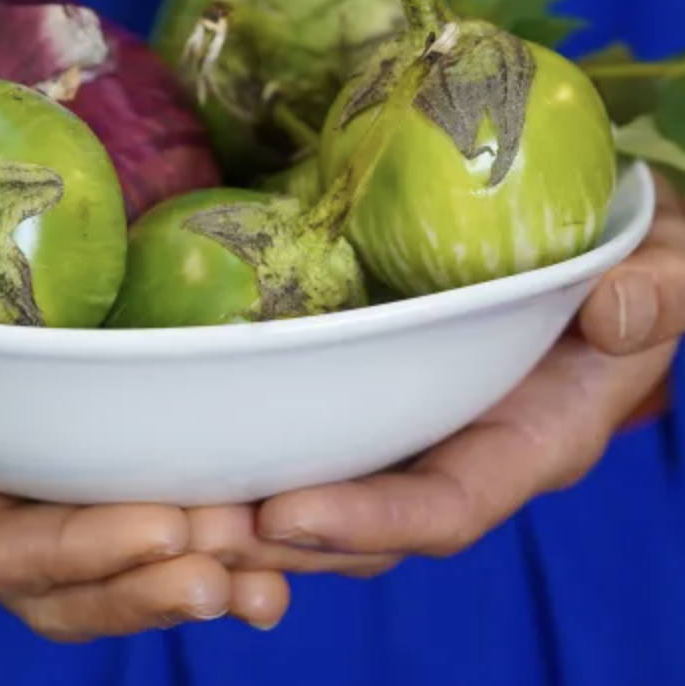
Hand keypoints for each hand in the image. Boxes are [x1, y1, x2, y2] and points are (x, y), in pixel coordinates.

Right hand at [0, 279, 288, 640]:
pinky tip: (244, 509)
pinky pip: (98, 492)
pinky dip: (173, 512)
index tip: (165, 535)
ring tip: (271, 565)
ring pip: (94, 552)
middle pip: (61, 575)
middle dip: (155, 579)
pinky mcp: (21, 448)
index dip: (74, 554)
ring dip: (184, 564)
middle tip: (251, 570)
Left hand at [189, 172, 682, 573]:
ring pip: (324, 492)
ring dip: (244, 508)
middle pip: (363, 523)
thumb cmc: (639, 263)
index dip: (369, 521)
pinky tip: (185, 452)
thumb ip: (661, 293)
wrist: (605, 256)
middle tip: (185, 529)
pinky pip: (313, 439)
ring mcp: (414, 428)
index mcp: (530, 441)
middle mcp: (462, 452)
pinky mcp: (378, 393)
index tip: (284, 518)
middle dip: (275, 537)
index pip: (447, 505)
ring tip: (160, 504)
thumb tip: (619, 312)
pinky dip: (252, 454)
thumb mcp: (672, 265)